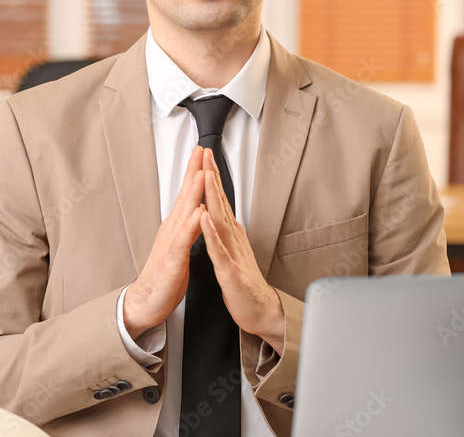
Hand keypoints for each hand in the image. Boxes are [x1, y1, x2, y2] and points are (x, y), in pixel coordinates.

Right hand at [122, 145, 205, 338]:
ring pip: (184, 213)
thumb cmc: (164, 276)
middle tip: (200, 150)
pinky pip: (183, 241)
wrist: (146, 301)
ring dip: (193, 192)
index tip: (202, 154)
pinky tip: (198, 213)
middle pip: (184, 195)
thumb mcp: (179, 246)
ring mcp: (170, 243)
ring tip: (202, 173)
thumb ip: (187, 227)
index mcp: (176, 226)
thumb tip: (196, 209)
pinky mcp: (172, 260)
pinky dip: (191, 226)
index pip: (187, 194)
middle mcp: (172, 229)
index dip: (195, 173)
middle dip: (193, 172)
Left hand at [200, 150, 285, 353]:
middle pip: (221, 201)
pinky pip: (218, 249)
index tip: (203, 156)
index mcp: (230, 233)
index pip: (218, 199)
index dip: (210, 177)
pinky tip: (204, 219)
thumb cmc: (244, 283)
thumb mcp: (232, 250)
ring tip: (206, 176)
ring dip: (213, 197)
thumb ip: (226, 230)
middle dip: (212, 176)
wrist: (260, 311)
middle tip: (205, 153)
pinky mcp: (229, 270)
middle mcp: (233, 238)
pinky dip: (210, 233)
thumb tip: (222, 212)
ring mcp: (232, 252)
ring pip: (220, 220)